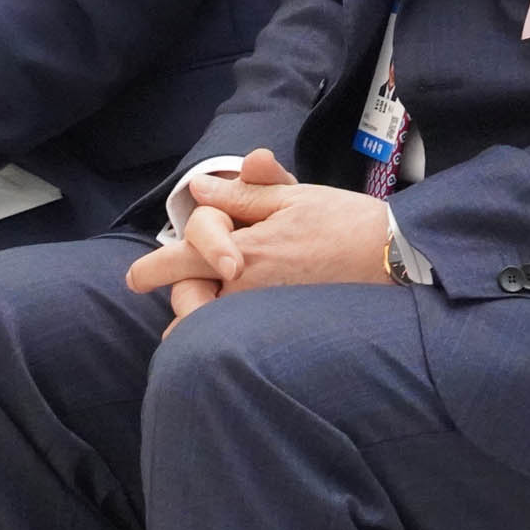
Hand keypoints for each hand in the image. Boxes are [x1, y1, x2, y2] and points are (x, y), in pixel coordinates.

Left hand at [123, 148, 392, 331]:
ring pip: (214, 327)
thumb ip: (242, 197)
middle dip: (179, 302)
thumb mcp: (292, 197)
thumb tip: (198, 190)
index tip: (133, 279)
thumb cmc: (346, 222)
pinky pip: (242, 339)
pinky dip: (229, 336)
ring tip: (194, 325)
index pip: (182, 260)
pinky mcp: (286, 332)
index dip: (153, 269)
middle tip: (172, 303)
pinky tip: (230, 336)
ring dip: (202, 322)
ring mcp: (266, 315)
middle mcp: (248, 290)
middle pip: (190, 303)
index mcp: (243, 251)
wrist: (396, 260)